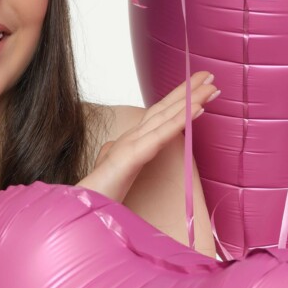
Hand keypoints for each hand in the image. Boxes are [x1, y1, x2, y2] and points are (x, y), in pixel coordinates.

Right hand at [77, 71, 218, 201]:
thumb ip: (109, 156)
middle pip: (164, 110)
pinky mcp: (132, 156)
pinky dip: (180, 120)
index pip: (157, 116)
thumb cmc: (93, 195)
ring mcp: (131, 145)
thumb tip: (111, 147)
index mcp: (128, 143)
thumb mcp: (105, 172)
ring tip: (210, 86)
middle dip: (187, 92)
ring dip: (190, 99)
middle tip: (210, 77)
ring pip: (165, 117)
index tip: (199, 89)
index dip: (177, 101)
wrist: (77, 210)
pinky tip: (197, 108)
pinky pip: (160, 136)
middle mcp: (130, 138)